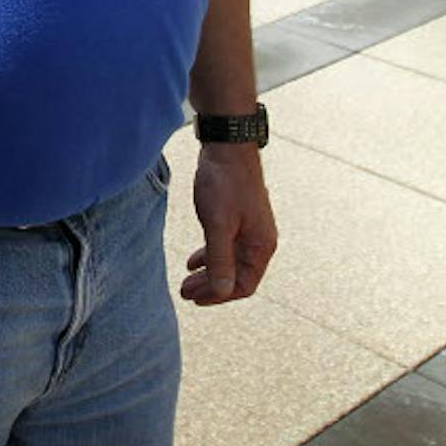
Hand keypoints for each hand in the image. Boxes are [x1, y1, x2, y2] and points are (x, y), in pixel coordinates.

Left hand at [181, 143, 277, 305]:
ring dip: (208, 273)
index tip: (195, 298)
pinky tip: (192, 261)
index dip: (219, 296)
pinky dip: (210, 256)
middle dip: (210, 287)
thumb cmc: (224, 184)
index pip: (244, 285)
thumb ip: (220, 259)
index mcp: (261, 246)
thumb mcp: (218, 224)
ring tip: (186, 281)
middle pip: (236, 276)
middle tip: (184, 292)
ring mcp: (250, 229)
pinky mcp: (238, 218)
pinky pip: (226, 246)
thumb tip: (223, 291)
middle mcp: (260, 241)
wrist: (227, 147)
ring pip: (230, 262)